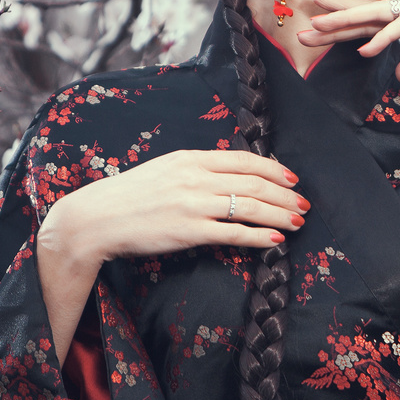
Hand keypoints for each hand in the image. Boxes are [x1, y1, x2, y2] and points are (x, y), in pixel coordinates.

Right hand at [36, 148, 309, 267]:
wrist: (97, 218)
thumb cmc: (130, 195)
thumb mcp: (165, 169)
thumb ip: (197, 169)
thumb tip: (231, 175)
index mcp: (190, 159)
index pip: (244, 160)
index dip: (273, 169)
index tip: (292, 178)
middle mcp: (195, 178)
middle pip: (253, 183)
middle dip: (284, 194)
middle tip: (303, 204)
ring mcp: (192, 205)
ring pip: (249, 207)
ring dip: (279, 214)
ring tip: (297, 222)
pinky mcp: (188, 232)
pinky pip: (233, 233)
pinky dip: (259, 236)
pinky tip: (275, 240)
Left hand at [296, 0, 399, 83]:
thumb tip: (399, 75)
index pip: (374, 23)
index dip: (345, 27)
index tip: (317, 30)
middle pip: (366, 16)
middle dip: (334, 24)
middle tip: (301, 31)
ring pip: (377, 14)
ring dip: (346, 22)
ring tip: (317, 28)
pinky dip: (384, 36)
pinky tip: (364, 47)